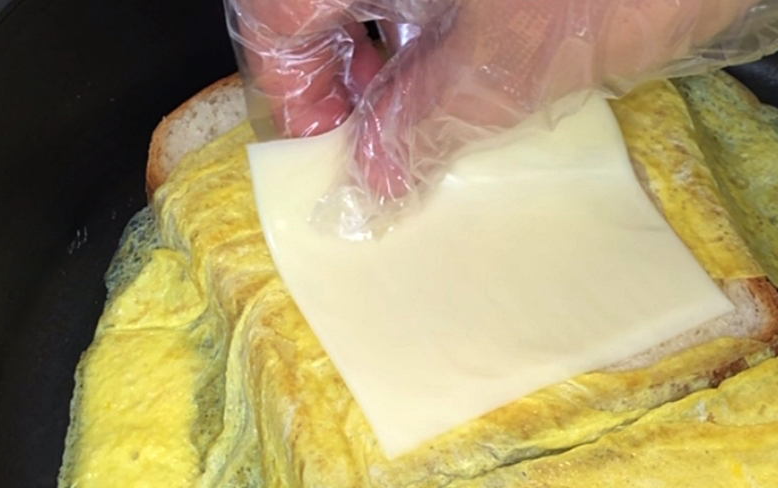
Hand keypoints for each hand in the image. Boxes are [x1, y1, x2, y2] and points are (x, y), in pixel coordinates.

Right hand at [228, 0, 761, 223]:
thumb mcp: (504, 69)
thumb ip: (420, 125)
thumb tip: (369, 180)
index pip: (273, 19)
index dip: (291, 98)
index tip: (326, 164)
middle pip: (323, 1)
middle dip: (347, 78)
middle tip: (381, 156)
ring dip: (400, 57)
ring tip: (437, 128)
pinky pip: (448, 4)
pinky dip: (449, 32)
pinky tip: (484, 80)